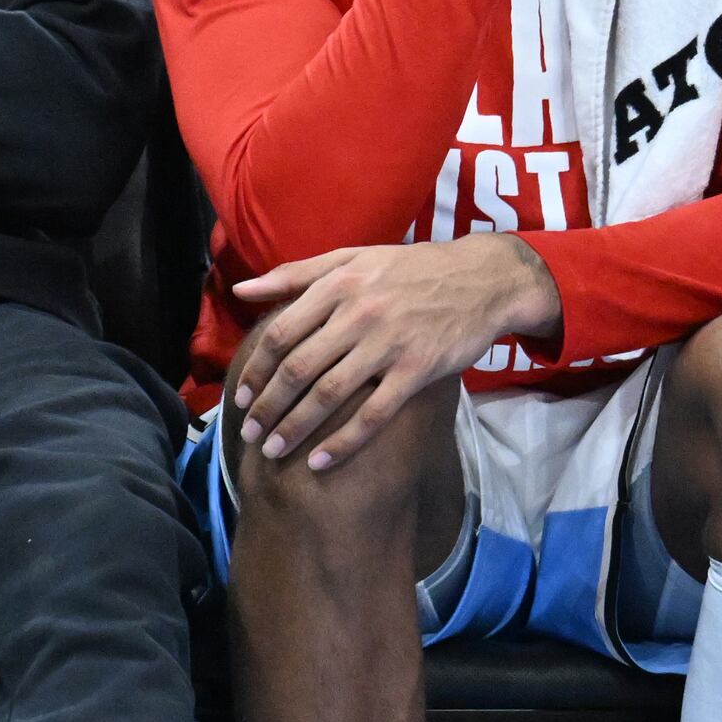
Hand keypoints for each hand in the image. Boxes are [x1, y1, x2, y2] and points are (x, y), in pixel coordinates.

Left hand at [225, 237, 557, 469]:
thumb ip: (295, 274)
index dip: (255, 369)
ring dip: (295, 427)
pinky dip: (344, 442)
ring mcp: (389, 344)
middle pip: (298, 369)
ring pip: (329, 394)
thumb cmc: (409, 269)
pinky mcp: (417, 371)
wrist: (481, 279)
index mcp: (337, 286)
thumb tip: (240, 290)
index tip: (239, 396)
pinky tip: (319, 462)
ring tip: (272, 451)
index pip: (281, 333)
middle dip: (267, 406)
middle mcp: (358, 315)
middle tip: (248, 433)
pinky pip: (374, 414)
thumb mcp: (352, 258)